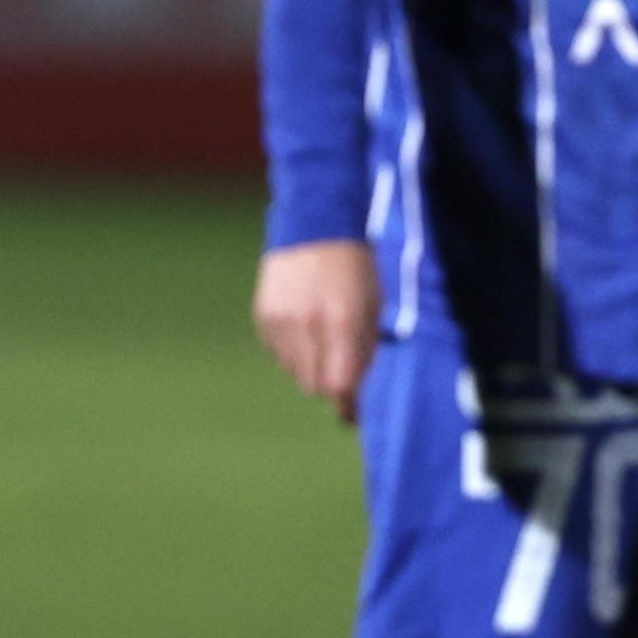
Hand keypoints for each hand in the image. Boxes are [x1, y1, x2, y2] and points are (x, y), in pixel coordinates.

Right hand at [253, 240, 382, 422]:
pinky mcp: (264, 315)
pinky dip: (292, 349)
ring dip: (309, 366)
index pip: (338, 386)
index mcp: (342, 322)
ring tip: (322, 337)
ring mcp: (281, 320)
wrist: (316, 224)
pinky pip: (277, 352)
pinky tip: (303, 323)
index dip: (347, 405)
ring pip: (294, 371)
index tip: (352, 413)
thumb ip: (365, 352)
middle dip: (328, 384)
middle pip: (313, 386)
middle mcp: (308, 324)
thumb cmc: (356, 268)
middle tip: (339, 368)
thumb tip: (357, 395)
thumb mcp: (373, 307)